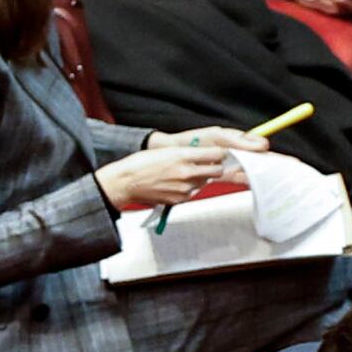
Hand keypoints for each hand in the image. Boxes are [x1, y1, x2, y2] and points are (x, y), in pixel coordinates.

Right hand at [98, 129, 256, 211]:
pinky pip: (193, 192)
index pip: (216, 154)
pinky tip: (175, 183)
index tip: (226, 153)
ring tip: (183, 173)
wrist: (125, 182)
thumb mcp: (169, 151)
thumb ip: (191, 153)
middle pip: (216, 170)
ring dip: (201, 177)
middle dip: (216, 167)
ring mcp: (184, 188)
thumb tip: (213, 156)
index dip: (222, 154)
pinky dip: (190, 187)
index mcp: (183, 156)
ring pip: (205, 181)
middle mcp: (186, 172)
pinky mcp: (179, 199)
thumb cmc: (143, 164)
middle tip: (210, 163)